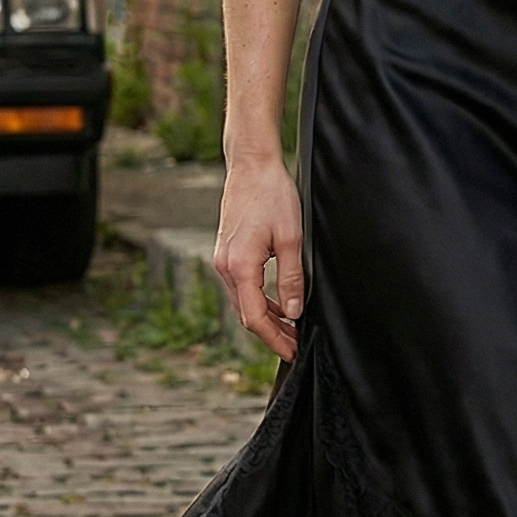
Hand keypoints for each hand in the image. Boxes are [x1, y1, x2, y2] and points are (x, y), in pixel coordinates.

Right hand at [213, 156, 304, 359]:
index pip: (254, 318)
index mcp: (240, 266)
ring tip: (289, 328)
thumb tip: (292, 311)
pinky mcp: (226, 251)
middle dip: (271, 333)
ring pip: (243, 301)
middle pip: (246, 314)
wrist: (251, 165)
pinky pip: (241, 286)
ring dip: (265, 317)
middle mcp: (225, 266)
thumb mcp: (291, 238)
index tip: (292, 351)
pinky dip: (258, 299)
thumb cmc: (273, 195)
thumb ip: (291, 278)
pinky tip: (276, 303)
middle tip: (295, 344)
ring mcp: (222, 259)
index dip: (274, 339)